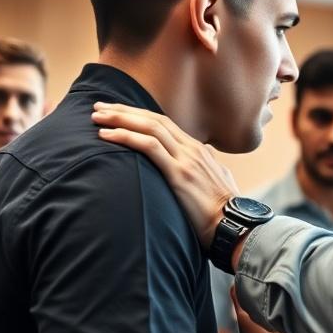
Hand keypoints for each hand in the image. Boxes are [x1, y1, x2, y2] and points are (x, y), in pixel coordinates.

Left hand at [92, 102, 238, 247]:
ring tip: (97, 118)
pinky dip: (125, 137)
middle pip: (153, 120)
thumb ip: (205, 167)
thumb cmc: (223, 211)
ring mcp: (186, 159)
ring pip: (149, 127)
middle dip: (124, 111)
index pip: (164, 124)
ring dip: (120, 119)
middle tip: (99, 107)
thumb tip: (202, 158)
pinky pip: (148, 147)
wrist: (234, 225)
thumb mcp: (217, 181)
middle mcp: (192, 149)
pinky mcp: (179, 173)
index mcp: (199, 150)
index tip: (117, 112)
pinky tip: (107, 135)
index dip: (138, 115)